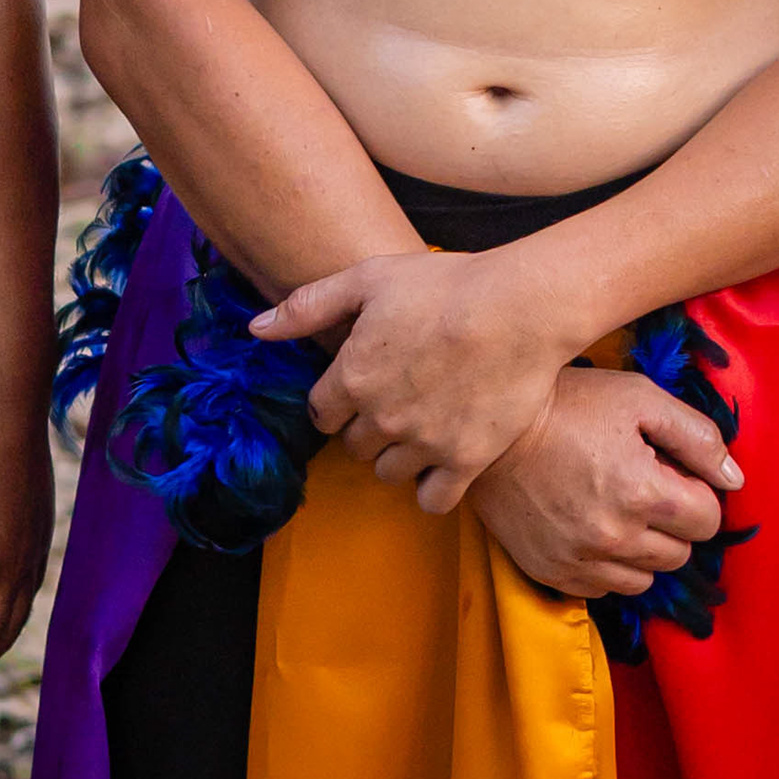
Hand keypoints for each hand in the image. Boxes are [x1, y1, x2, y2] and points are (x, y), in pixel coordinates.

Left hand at [256, 240, 644, 514]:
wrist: (524, 306)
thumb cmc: (447, 283)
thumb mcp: (368, 277)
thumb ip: (308, 305)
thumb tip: (255, 329)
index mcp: (352, 376)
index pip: (321, 413)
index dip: (338, 400)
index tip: (362, 385)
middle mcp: (381, 417)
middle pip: (354, 445)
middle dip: (367, 427)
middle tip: (398, 401)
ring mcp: (424, 443)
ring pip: (389, 472)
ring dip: (398, 456)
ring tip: (424, 427)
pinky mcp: (467, 460)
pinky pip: (433, 500)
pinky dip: (434, 489)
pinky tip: (444, 464)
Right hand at [466, 369, 738, 606]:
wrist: (491, 431)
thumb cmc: (569, 404)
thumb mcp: (639, 399)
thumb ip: (697, 437)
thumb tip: (734, 479)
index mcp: (644, 492)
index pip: (708, 519)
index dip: (697, 493)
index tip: (671, 472)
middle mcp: (615, 536)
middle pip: (680, 554)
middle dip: (673, 523)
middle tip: (644, 487)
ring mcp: (580, 560)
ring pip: (645, 578)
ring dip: (643, 549)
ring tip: (617, 510)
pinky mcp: (551, 573)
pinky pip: (603, 589)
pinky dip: (606, 565)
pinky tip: (590, 528)